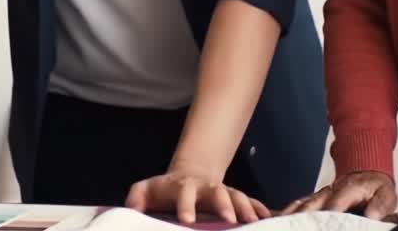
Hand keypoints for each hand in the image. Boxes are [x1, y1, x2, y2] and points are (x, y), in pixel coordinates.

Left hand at [126, 165, 270, 224]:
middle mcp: (206, 187)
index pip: (185, 195)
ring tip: (253, 221)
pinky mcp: (234, 197)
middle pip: (218, 192)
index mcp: (184, 187)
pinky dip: (259, 208)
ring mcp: (222, 191)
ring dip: (246, 207)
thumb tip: (131, 207)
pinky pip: (250, 201)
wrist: (188, 176)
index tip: (187, 221)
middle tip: (230, 220)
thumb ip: (137, 196)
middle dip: (224, 204)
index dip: (186, 206)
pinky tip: (267, 217)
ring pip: (237, 195)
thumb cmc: (165, 189)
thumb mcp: (147, 189)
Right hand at [280, 171, 396, 219]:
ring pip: (301, 205)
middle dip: (304, 218)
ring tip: (281, 226)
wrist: (366, 172)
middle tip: (297, 228)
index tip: (323, 226)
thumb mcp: (385, 195)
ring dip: (292, 216)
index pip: (335, 204)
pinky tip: (278, 220)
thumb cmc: (377, 189)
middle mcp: (329, 191)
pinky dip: (287, 212)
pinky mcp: (313, 199)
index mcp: (348, 189)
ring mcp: (319, 194)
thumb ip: (379, 206)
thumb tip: (371, 217)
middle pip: (313, 205)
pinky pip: (297, 205)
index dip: (328, 215)